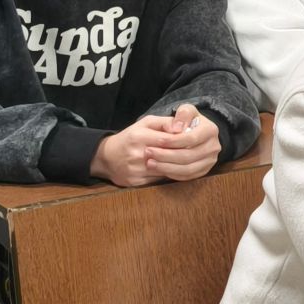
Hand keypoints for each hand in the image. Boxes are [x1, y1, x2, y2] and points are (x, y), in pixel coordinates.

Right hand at [90, 105, 220, 186]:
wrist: (107, 157)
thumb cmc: (131, 137)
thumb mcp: (145, 123)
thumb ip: (164, 122)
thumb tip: (181, 126)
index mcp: (138, 136)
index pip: (166, 140)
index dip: (181, 141)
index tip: (193, 141)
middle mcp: (135, 153)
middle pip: (167, 156)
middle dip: (182, 154)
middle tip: (196, 152)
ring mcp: (135, 170)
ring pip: (164, 169)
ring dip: (177, 166)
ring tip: (189, 162)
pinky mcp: (135, 182)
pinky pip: (158, 180)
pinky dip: (168, 175)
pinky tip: (176, 170)